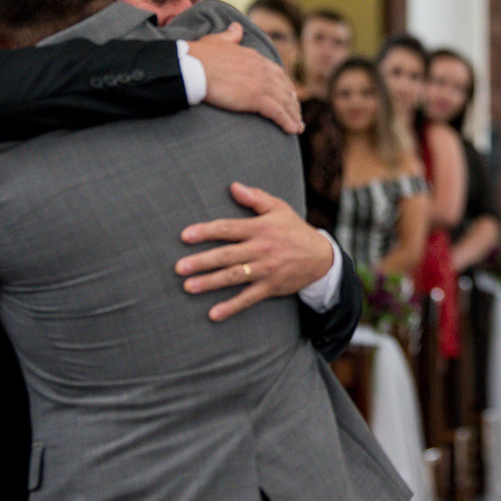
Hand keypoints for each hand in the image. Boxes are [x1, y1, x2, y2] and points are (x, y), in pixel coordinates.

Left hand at [175, 182, 333, 320]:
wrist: (322, 257)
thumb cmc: (295, 230)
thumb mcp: (279, 208)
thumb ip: (255, 197)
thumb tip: (233, 186)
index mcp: (260, 228)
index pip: (228, 229)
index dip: (205, 232)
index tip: (185, 236)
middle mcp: (261, 249)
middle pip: (226, 255)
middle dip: (201, 261)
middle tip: (179, 267)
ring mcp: (265, 270)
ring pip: (233, 276)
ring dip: (210, 282)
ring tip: (188, 287)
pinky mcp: (270, 287)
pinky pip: (248, 299)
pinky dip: (231, 307)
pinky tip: (213, 314)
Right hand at [189, 23, 302, 133]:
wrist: (191, 66)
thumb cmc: (199, 55)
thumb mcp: (218, 40)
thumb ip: (231, 36)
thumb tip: (237, 27)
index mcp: (255, 57)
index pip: (278, 73)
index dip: (285, 86)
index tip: (290, 96)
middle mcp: (262, 69)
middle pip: (285, 88)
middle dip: (293, 103)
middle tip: (297, 115)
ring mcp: (260, 83)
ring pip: (285, 102)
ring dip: (293, 116)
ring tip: (298, 127)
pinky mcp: (255, 98)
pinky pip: (277, 112)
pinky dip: (287, 121)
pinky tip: (292, 130)